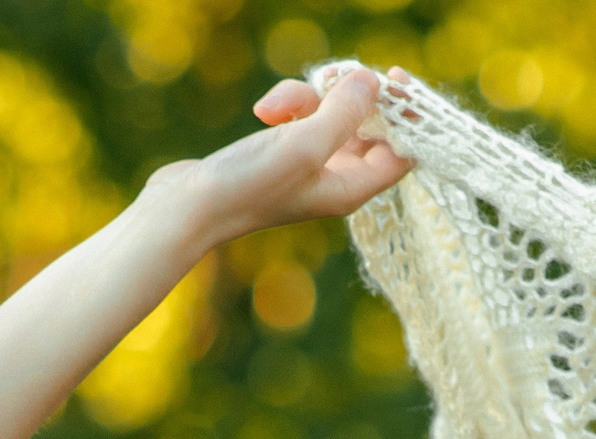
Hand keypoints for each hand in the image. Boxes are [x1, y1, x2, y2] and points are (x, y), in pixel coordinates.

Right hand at [140, 67, 411, 246]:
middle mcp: (336, 178)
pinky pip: (301, 115)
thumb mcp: (305, 145)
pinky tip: (264, 112)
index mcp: (352, 188)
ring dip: (307, 97)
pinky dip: (287, 104)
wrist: (188, 207)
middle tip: (339, 76)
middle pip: (369, 127)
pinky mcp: (283, 150)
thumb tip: (372, 82)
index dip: (407, 117)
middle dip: (351, 98)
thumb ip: (345, 113)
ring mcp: (309, 164)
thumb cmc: (249, 186)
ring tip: (275, 106)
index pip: (403, 153)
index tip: (395, 78)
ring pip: (330, 113)